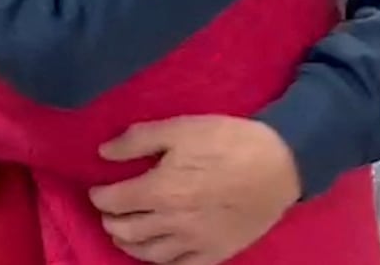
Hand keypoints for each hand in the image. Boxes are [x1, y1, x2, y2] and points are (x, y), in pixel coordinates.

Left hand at [89, 115, 299, 264]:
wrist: (281, 164)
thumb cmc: (229, 141)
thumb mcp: (181, 128)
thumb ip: (138, 140)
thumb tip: (103, 152)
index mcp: (158, 190)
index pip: (113, 201)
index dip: (100, 196)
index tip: (98, 190)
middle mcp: (170, 222)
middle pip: (125, 230)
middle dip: (111, 220)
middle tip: (110, 211)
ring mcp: (193, 242)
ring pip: (148, 253)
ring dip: (129, 244)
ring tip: (125, 234)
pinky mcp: (215, 253)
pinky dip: (162, 262)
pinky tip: (159, 253)